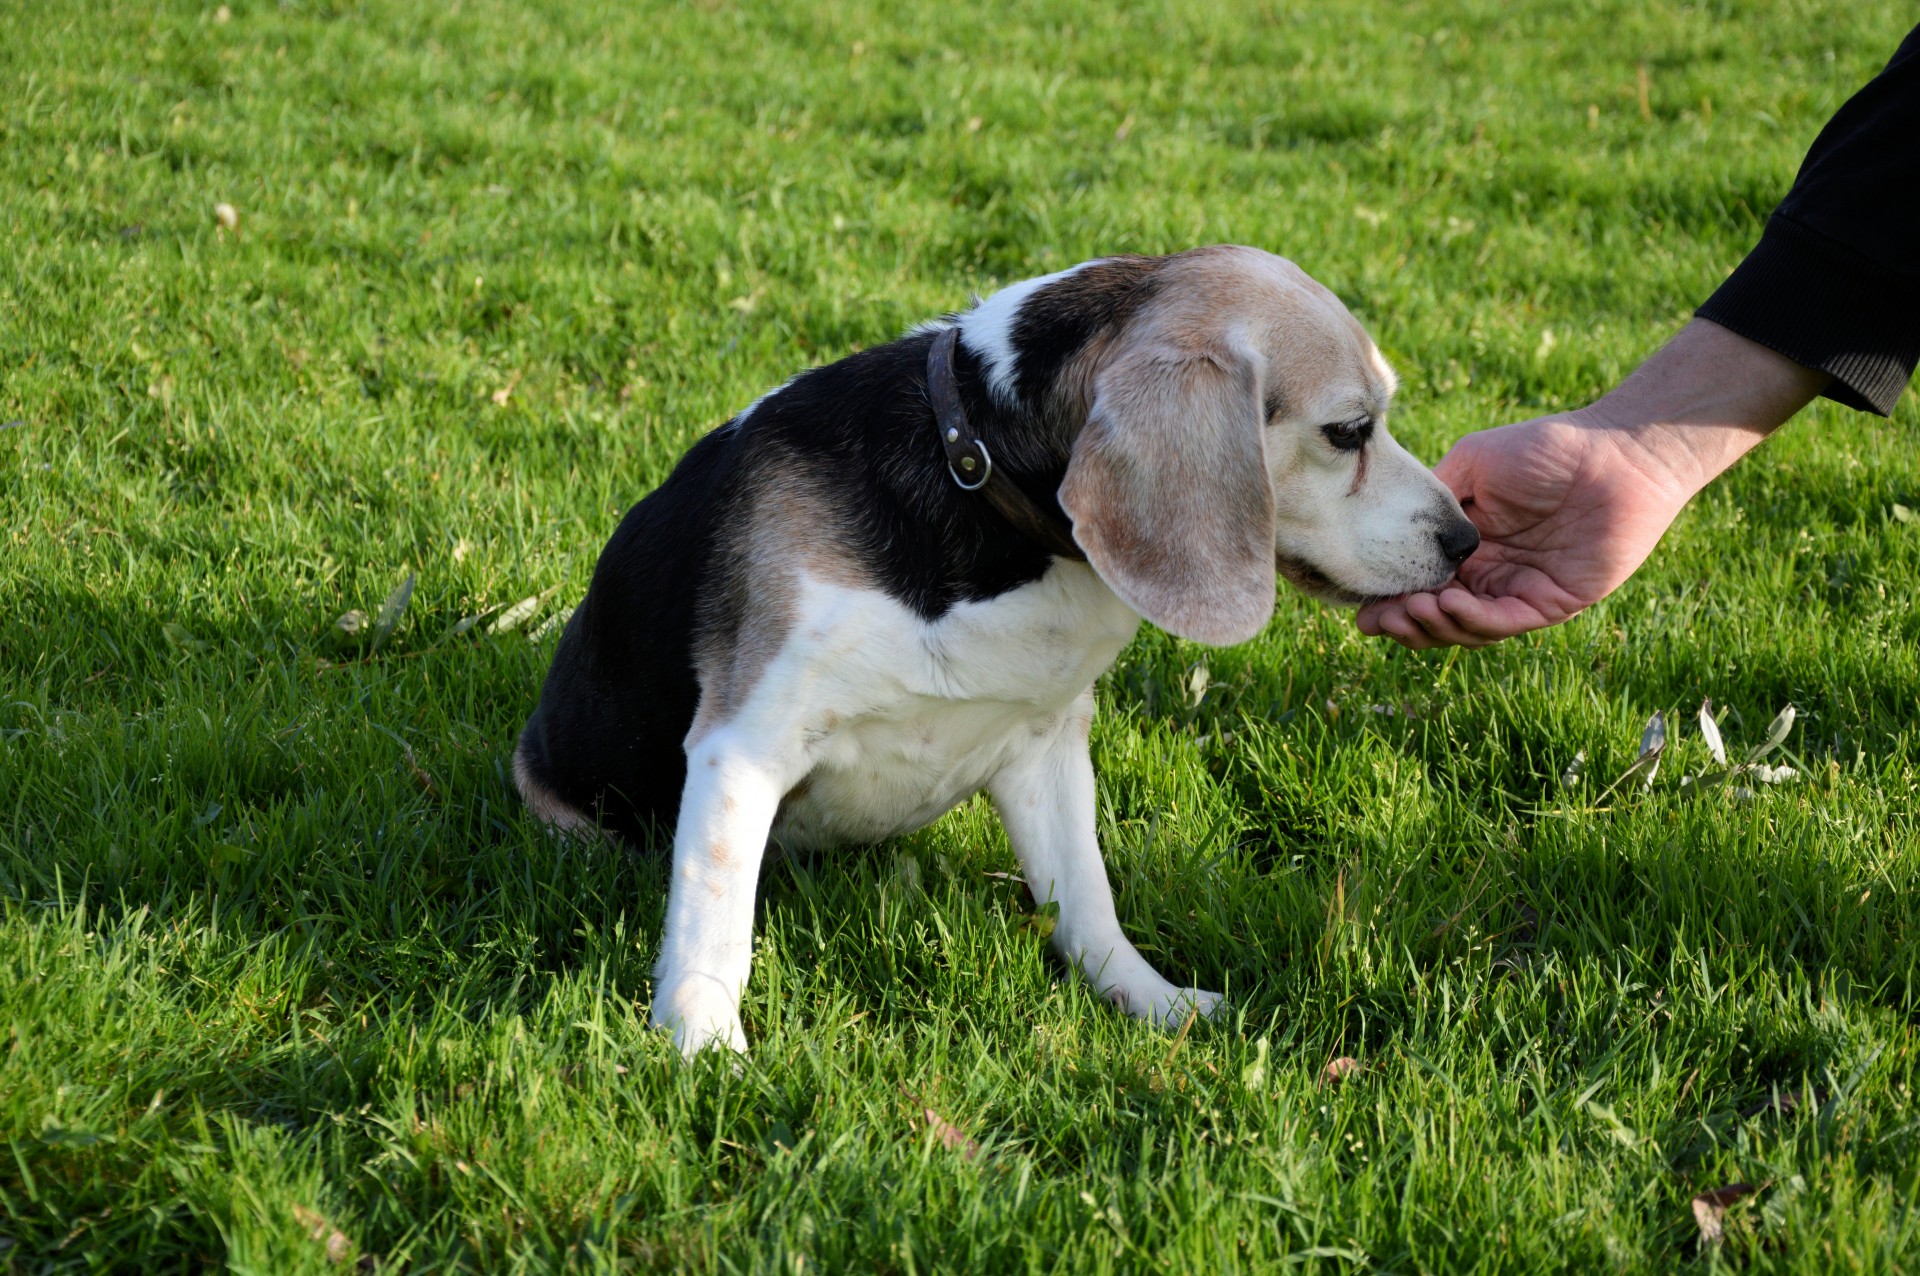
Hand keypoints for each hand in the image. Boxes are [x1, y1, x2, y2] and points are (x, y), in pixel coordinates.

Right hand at [1356, 319, 1828, 648]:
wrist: (1615, 454)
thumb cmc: (1545, 449)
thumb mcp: (1470, 465)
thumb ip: (1432, 501)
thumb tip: (1389, 532)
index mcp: (1467, 546)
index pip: (1419, 584)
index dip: (1388, 598)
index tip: (1358, 605)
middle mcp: (1489, 575)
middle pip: (1434, 617)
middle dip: (1402, 623)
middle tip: (1376, 618)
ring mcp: (1518, 591)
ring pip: (1463, 629)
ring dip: (1432, 624)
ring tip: (1413, 607)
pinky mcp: (1551, 603)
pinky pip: (1503, 622)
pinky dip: (1472, 620)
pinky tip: (1448, 602)